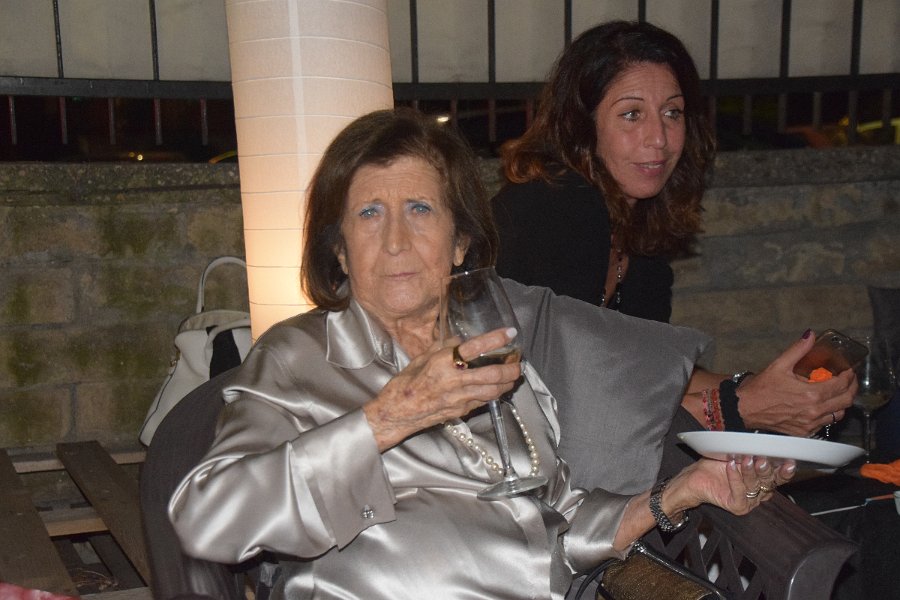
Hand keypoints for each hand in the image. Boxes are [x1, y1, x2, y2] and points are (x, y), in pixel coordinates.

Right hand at [363, 327, 521, 450]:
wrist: (397, 412)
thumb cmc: (406, 383)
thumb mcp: (422, 358)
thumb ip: (443, 348)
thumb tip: (460, 341)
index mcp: (443, 362)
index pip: (476, 347)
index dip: (496, 339)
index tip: (510, 333)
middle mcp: (454, 380)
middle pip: (492, 373)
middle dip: (511, 368)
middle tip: (518, 362)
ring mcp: (459, 398)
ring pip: (493, 391)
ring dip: (507, 383)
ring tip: (513, 376)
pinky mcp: (460, 411)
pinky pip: (483, 401)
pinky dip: (494, 394)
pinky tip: (497, 389)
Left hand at [662, 455, 796, 517]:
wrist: (694, 477)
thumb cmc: (715, 465)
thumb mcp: (735, 455)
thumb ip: (749, 452)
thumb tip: (761, 441)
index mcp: (762, 480)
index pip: (778, 477)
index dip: (785, 470)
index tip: (789, 461)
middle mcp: (759, 492)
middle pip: (768, 482)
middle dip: (766, 469)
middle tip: (762, 458)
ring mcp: (749, 501)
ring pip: (754, 486)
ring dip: (749, 472)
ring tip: (744, 459)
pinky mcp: (737, 506)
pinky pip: (740, 492)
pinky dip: (735, 478)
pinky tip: (731, 466)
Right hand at [737, 331, 856, 435]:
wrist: (745, 409)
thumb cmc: (760, 388)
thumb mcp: (778, 365)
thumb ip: (798, 349)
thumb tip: (810, 334)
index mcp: (811, 394)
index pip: (841, 385)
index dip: (849, 376)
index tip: (848, 370)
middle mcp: (815, 411)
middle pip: (845, 401)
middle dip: (851, 389)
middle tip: (849, 381)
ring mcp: (810, 424)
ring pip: (838, 415)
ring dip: (841, 403)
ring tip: (837, 393)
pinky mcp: (805, 432)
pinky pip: (825, 424)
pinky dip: (828, 414)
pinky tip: (822, 406)